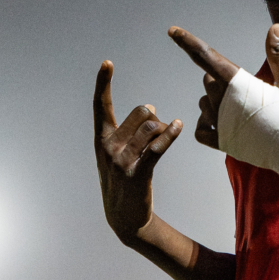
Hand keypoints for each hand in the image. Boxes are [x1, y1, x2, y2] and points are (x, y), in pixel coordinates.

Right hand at [93, 60, 181, 241]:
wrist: (124, 216)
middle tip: (158, 129)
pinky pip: (158, 146)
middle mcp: (107, 147)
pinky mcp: (137, 173)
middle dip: (154, 116)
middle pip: (140, 112)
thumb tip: (150, 108)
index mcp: (101, 139)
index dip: (103, 83)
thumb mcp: (118, 154)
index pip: (100, 106)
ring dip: (164, 130)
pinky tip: (178, 125)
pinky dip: (170, 134)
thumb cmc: (125, 179)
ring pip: (152, 126)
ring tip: (165, 139)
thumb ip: (130, 130)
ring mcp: (121, 161)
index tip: (107, 63)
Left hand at [168, 24, 278, 148]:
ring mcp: (221, 124)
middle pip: (208, 81)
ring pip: (204, 103)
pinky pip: (201, 130)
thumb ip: (277, 53)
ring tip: (244, 110)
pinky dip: (208, 124)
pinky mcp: (223, 143)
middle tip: (249, 90)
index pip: (207, 56)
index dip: (188, 42)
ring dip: (216, 101)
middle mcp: (223, 102)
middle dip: (222, 80)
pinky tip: (222, 124)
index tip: (172, 31)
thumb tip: (275, 27)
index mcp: (238, 83)